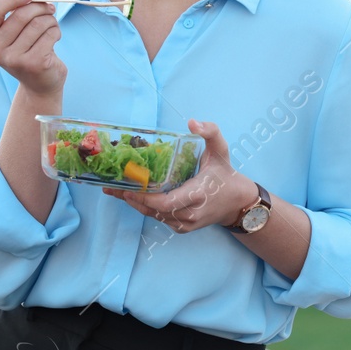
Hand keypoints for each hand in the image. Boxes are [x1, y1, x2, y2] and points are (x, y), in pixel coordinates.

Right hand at [0, 0, 64, 96]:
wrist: (41, 83)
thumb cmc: (28, 48)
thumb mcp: (16, 25)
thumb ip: (10, 1)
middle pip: (21, 15)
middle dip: (39, 7)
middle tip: (50, 8)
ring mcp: (14, 59)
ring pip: (38, 24)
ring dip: (50, 20)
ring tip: (51, 25)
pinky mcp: (34, 64)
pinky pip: (50, 34)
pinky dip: (56, 32)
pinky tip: (54, 39)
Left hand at [102, 119, 256, 232]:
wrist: (238, 203)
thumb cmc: (225, 174)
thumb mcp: (221, 150)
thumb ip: (210, 132)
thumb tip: (192, 122)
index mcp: (198, 195)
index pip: (166, 203)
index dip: (145, 197)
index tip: (128, 186)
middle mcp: (190, 213)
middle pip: (154, 210)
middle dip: (132, 199)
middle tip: (112, 186)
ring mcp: (186, 223)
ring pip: (154, 215)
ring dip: (135, 203)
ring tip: (115, 190)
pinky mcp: (182, 227)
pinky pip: (159, 218)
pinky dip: (145, 208)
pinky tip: (131, 198)